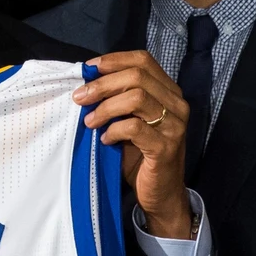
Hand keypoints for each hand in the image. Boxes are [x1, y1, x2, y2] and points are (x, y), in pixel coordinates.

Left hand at [74, 51, 193, 239]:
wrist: (161, 195)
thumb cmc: (140, 156)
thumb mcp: (129, 121)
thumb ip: (118, 100)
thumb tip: (86, 82)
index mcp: (168, 92)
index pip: (143, 60)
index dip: (114, 60)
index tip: (88, 69)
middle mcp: (176, 104)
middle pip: (137, 76)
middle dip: (102, 84)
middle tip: (80, 97)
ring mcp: (174, 125)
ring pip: (136, 98)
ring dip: (106, 107)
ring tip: (90, 121)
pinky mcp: (165, 147)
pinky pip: (134, 127)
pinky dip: (114, 130)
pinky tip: (106, 139)